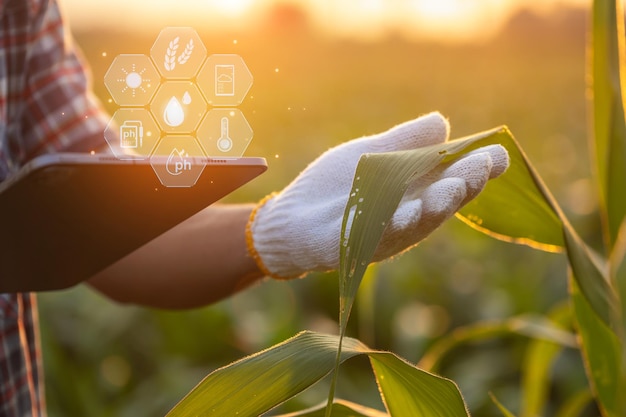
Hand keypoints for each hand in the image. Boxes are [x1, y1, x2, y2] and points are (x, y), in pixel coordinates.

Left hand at [246, 112, 508, 278]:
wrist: (291, 218)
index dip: (475, 168)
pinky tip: (403, 210)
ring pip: (414, 223)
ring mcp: (382, 234)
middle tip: (481, 167)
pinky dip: (389, 223)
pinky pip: (373, 235)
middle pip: (441, 203)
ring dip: (433, 207)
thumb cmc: (334, 188)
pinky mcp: (353, 246)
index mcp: (415, 192)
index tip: (497, 153)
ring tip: (450, 189)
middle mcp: (407, 216)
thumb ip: (404, 143)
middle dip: (462, 186)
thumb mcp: (371, 156)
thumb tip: (442, 122)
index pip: (452, 180)